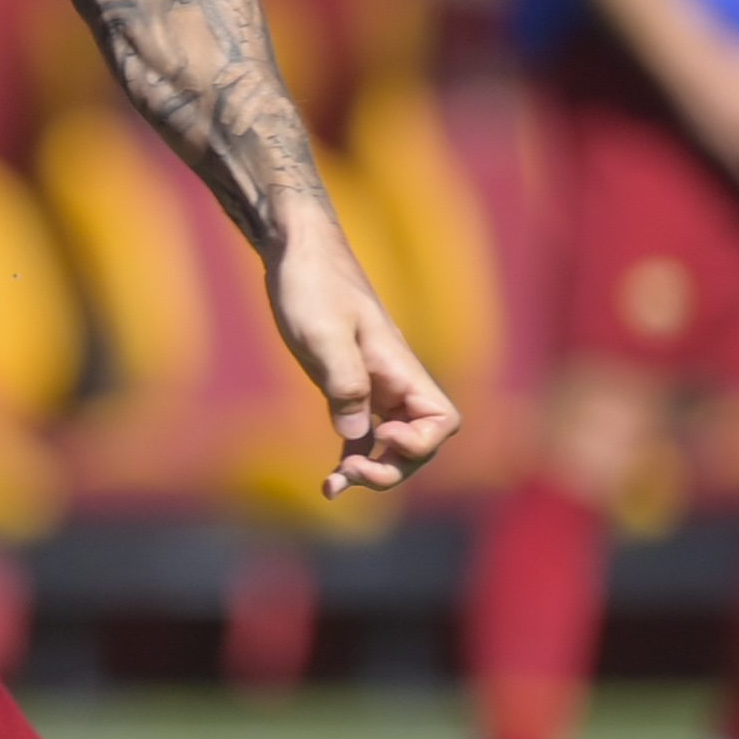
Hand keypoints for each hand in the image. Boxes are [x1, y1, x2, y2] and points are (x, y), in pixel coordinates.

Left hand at [264, 224, 461, 498]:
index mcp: (401, 367)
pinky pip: (362, 435)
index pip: (442, 421)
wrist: (295, 251)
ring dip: (372, 470)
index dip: (421, 442)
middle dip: (393, 467)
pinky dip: (351, 459)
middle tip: (351, 473)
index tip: (382, 434)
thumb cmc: (312, 284)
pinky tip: (330, 483)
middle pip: (419, 443)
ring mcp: (372, 386)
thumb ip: (345, 383)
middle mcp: (394, 381)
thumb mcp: (323, 333)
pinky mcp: (346, 387)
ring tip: (334, 486)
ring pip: (391, 445)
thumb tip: (358, 434)